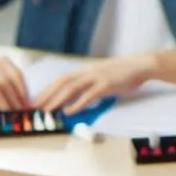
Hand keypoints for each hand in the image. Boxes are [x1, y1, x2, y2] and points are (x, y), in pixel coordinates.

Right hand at [0, 42, 28, 110]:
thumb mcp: (0, 70)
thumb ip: (10, 83)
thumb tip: (24, 103)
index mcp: (4, 62)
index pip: (16, 75)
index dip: (22, 91)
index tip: (27, 105)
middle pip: (5, 82)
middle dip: (13, 99)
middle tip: (18, 113)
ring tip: (5, 115)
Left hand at [33, 54, 155, 113]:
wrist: (142, 64)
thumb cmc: (123, 72)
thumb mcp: (103, 75)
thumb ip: (89, 84)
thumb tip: (75, 98)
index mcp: (87, 69)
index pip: (62, 78)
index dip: (48, 89)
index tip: (36, 100)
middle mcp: (89, 71)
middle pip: (62, 81)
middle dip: (47, 95)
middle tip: (34, 108)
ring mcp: (97, 76)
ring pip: (72, 87)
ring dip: (57, 99)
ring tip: (46, 111)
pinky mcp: (107, 84)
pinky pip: (89, 95)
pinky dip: (77, 103)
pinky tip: (69, 111)